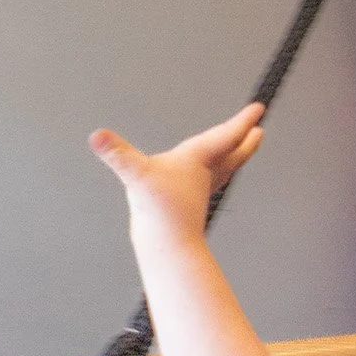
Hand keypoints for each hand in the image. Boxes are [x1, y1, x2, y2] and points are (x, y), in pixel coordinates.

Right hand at [89, 104, 263, 235]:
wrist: (165, 246)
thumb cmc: (159, 210)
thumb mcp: (135, 175)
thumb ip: (117, 154)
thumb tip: (96, 136)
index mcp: (196, 160)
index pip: (225, 136)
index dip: (242, 121)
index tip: (258, 109)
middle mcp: (202, 174)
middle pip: (232, 154)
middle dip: (246, 142)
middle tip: (259, 132)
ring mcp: (198, 191)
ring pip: (223, 170)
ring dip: (233, 158)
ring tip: (239, 150)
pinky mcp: (189, 204)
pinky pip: (208, 184)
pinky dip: (213, 176)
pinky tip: (203, 179)